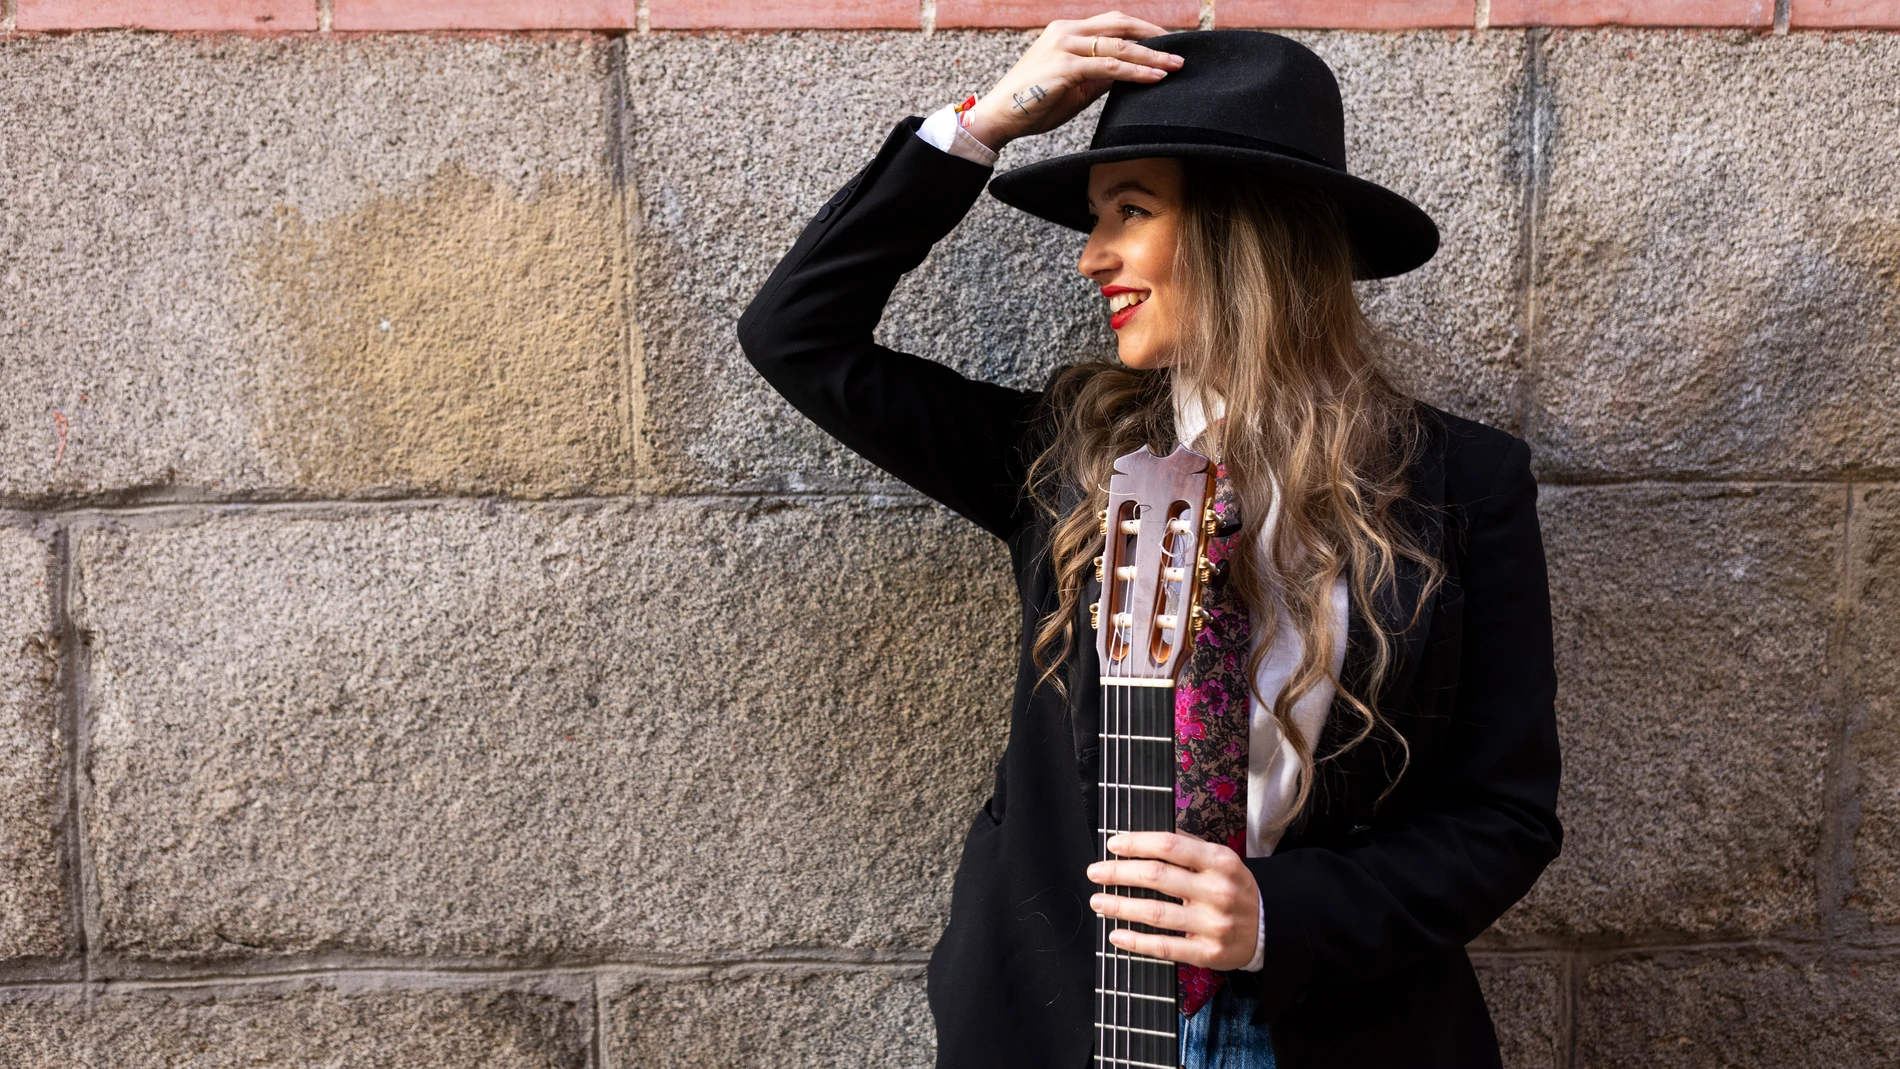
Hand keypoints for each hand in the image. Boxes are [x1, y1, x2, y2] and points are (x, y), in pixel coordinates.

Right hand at [962, 11, 1185, 151]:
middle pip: (1120, 25)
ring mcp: (1065, 46)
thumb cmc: (1034, 103)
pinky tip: (1155, 78)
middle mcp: (1066, 31)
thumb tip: (1130, 73)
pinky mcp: (1066, 67)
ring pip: (1119, 46)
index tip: (1166, 42)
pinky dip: (1135, 72)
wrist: (1000, 117)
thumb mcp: (1075, 84)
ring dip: (1152, 56)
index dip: (1142, 30)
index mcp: (1066, 31)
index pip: (1113, 23)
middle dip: (1154, 36)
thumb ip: (1100, 74)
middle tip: (1180, 50)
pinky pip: (1110, 67)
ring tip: (1175, 65)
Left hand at [1087, 831, 1259, 970]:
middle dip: (1119, 873)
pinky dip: (1136, 941)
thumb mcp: (1221, 859)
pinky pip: (1164, 947)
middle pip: (1157, 876)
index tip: (1112, 844)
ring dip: (1120, 906)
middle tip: (1095, 872)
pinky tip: (1115, 934)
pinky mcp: (1207, 952)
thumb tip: (1142, 836)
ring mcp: (1213, 924)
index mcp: (1220, 861)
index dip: (1137, 843)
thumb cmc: (1233, 888)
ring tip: (1098, 902)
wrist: (1268, 928)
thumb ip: (1187, 845)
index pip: (1171, 846)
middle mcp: (1218, 891)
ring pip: (1156, 913)